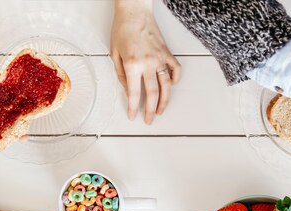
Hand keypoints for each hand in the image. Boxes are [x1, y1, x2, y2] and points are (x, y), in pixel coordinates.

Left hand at [110, 0, 180, 123]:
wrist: (134, 11)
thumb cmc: (122, 29)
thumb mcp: (114, 53)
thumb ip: (121, 74)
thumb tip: (127, 89)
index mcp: (132, 64)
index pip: (133, 93)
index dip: (133, 107)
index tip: (133, 116)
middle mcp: (148, 63)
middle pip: (152, 94)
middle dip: (150, 110)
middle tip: (149, 120)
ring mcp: (160, 58)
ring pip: (166, 86)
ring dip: (164, 101)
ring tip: (160, 110)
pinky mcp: (168, 53)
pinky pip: (176, 70)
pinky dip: (174, 80)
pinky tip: (170, 87)